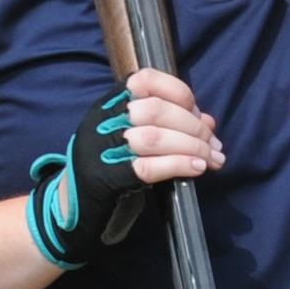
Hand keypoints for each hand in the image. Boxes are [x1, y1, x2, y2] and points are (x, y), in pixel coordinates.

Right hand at [24, 67, 218, 269]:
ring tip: (213, 159)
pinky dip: (179, 165)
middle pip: (155, 110)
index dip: (179, 93)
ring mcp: (101, 149)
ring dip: (192, 147)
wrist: (74, 208)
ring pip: (154, 137)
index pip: (145, 80)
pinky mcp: (106, 178)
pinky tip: (197, 168)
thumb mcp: (134, 138)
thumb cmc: (111, 167)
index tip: (199, 114)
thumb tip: (208, 121)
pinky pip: (148, 167)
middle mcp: (102, 122)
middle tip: (215, 145)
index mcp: (109, 105)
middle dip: (194, 127)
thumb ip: (168, 125)